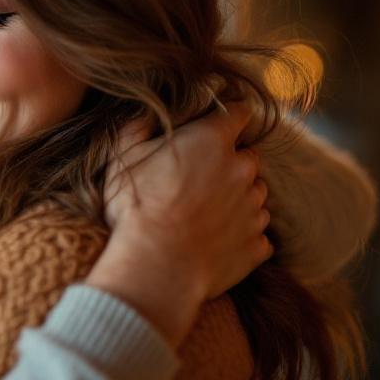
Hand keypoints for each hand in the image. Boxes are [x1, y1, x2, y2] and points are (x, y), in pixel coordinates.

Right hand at [88, 103, 271, 345]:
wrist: (155, 267)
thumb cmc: (136, 208)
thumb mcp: (122, 156)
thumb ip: (137, 126)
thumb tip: (145, 113)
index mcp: (213, 140)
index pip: (240, 112)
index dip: (230, 116)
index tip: (217, 125)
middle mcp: (243, 170)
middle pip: (248, 158)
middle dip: (229, 164)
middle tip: (197, 182)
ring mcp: (254, 209)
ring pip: (254, 196)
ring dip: (236, 200)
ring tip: (204, 216)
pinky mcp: (257, 244)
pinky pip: (256, 234)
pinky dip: (240, 235)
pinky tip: (213, 243)